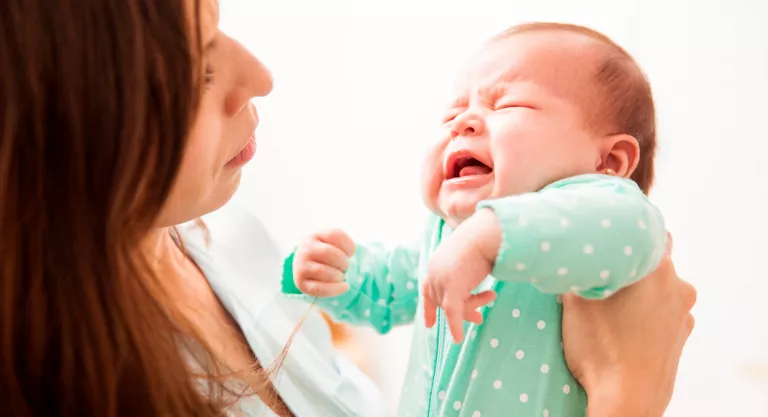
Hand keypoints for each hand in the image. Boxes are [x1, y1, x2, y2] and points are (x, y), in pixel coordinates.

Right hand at [292, 229, 355, 297]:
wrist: (308, 267)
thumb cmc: (326, 255)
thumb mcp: (334, 244)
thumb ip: (343, 245)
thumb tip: (354, 259)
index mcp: (315, 235)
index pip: (335, 235)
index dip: (349, 245)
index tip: (350, 253)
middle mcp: (304, 248)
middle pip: (329, 253)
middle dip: (343, 262)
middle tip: (345, 267)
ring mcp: (300, 266)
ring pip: (323, 271)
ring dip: (338, 276)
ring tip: (341, 276)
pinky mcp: (300, 282)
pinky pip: (318, 288)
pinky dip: (335, 289)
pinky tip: (344, 287)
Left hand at [423, 209, 500, 342]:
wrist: (487, 232)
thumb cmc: (485, 240)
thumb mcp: (471, 261)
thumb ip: (468, 275)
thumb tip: (478, 287)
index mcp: (436, 262)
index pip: (427, 289)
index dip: (429, 307)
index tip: (429, 324)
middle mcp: (434, 271)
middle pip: (443, 301)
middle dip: (462, 311)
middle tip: (479, 320)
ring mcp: (441, 279)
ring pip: (452, 306)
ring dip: (473, 307)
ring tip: (492, 296)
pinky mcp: (452, 287)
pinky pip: (453, 312)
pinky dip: (455, 326)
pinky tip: (458, 339)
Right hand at [561, 233, 695, 416]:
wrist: (627, 401)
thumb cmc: (601, 350)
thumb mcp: (575, 302)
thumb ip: (577, 272)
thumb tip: (570, 257)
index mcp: (656, 269)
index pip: (647, 229)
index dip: (625, 229)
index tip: (606, 235)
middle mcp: (678, 286)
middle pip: (653, 259)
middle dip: (630, 262)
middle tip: (601, 271)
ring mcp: (683, 314)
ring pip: (660, 287)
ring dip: (640, 289)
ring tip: (611, 304)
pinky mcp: (681, 337)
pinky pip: (664, 312)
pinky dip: (648, 313)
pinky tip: (625, 326)